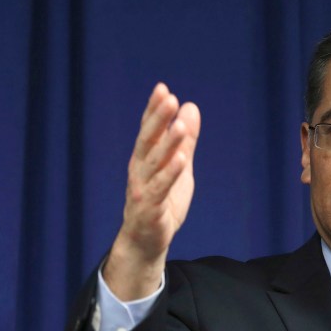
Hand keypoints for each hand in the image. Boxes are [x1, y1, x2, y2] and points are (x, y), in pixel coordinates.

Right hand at [104, 83, 200, 300]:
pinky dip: (170, 173)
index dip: (153, 110)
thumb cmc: (162, 202)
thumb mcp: (178, 167)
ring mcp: (142, 189)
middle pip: (147, 140)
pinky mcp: (150, 208)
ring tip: (180, 125)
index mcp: (144, 159)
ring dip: (167, 143)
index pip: (148, 130)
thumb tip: (191, 107)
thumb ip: (184, 140)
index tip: (162, 88)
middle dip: (157, 118)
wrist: (146, 241)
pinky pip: (160, 188)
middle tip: (168, 97)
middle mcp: (139, 170)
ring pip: (154, 162)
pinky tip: (181, 159)